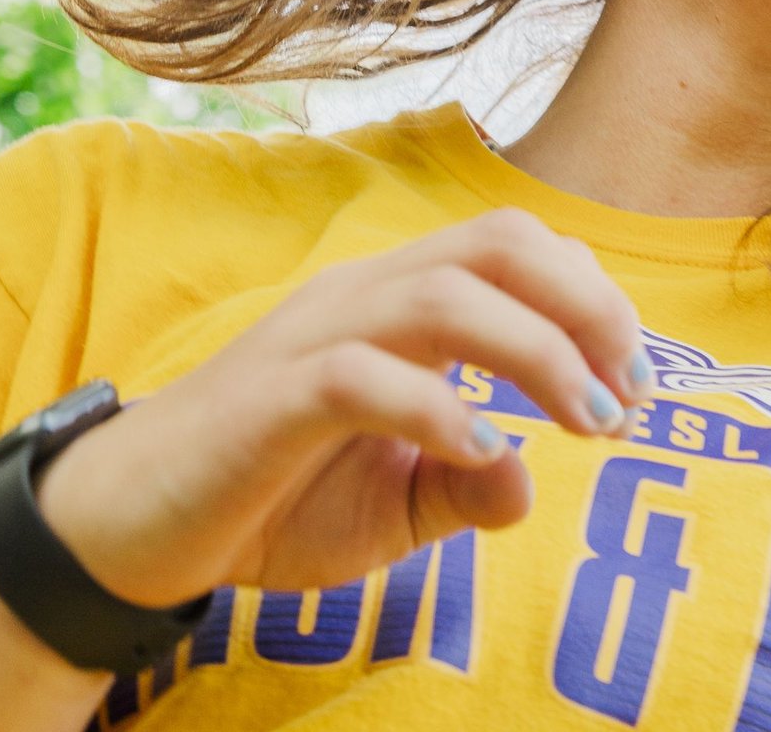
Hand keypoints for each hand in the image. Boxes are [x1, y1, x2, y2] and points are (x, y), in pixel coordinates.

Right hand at [29, 208, 650, 602]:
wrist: (131, 528)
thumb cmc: (265, 500)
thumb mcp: (391, 506)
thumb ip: (466, 489)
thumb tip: (532, 481)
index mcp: (395, 303)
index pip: (516, 248)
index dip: (594, 300)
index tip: (638, 384)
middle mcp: (362, 297)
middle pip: (497, 242)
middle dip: (588, 306)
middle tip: (633, 396)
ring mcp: (312, 336)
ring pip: (445, 293)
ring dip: (540, 354)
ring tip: (589, 425)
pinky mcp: (270, 396)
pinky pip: (361, 374)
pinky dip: (439, 409)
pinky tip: (484, 455)